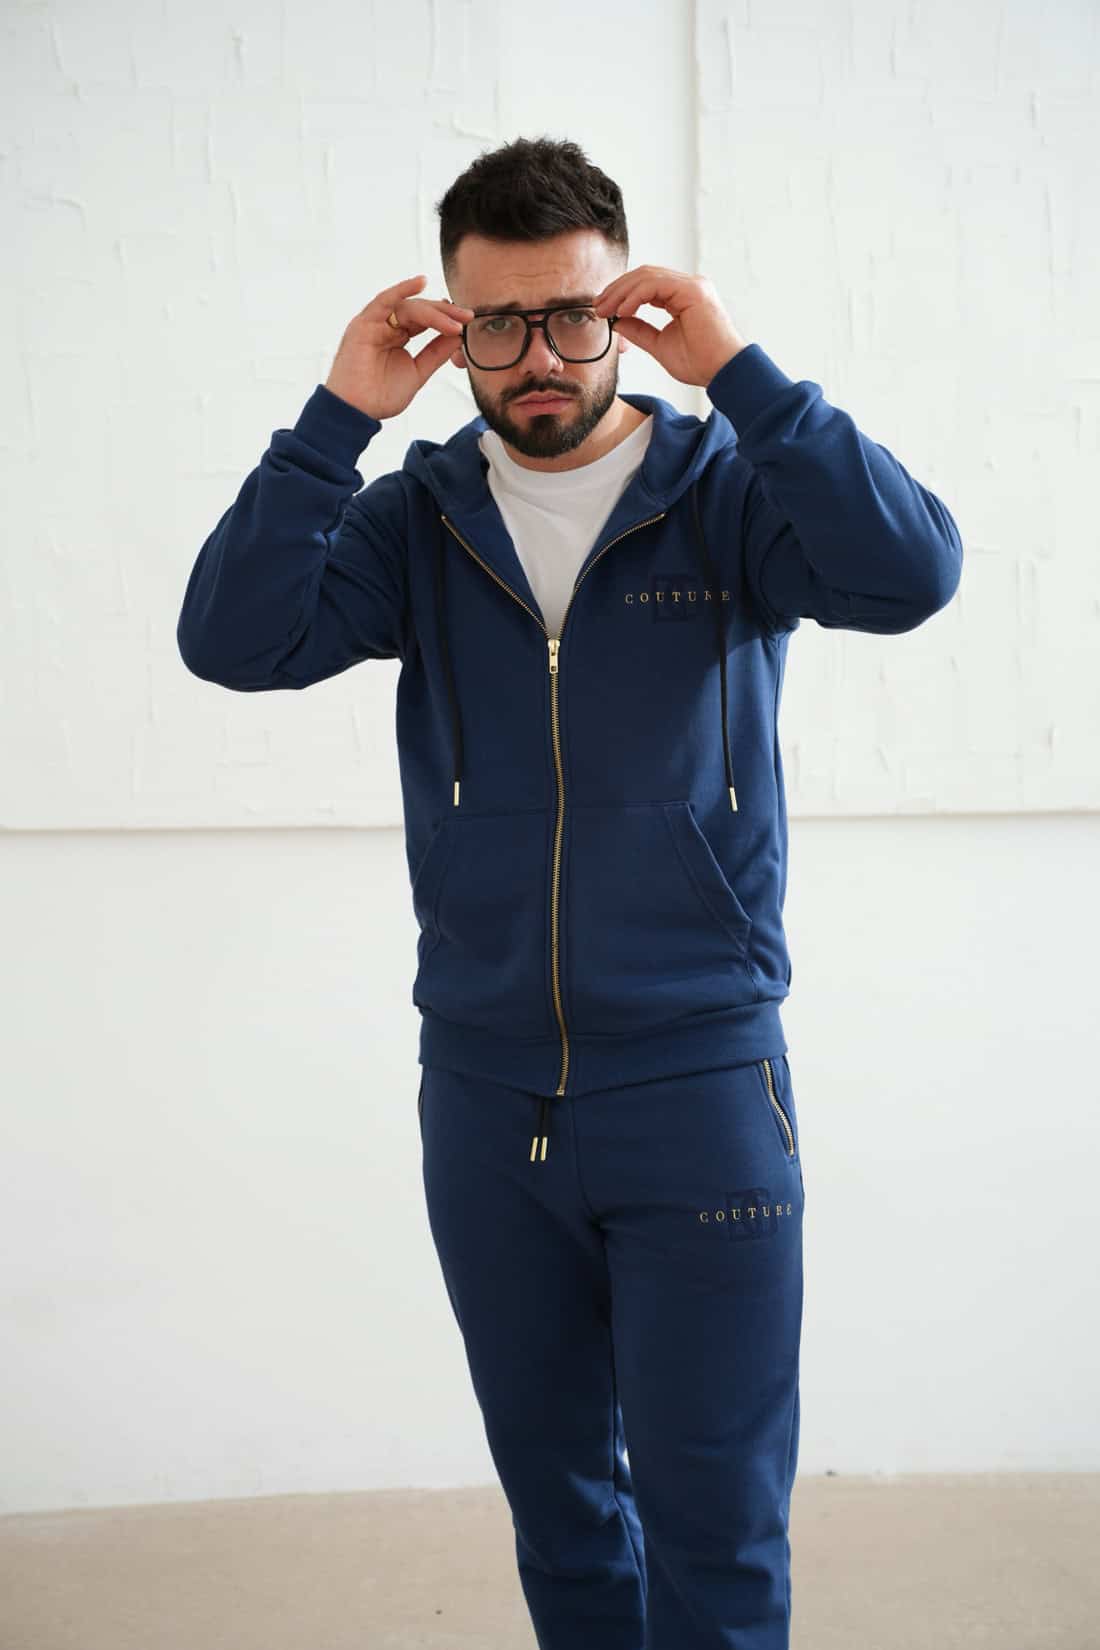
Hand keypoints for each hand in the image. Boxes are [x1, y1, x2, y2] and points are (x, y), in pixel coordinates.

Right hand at [324, 275, 473, 420]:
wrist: (356, 411)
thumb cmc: (380, 396)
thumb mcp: (417, 372)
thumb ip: (435, 354)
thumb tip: (458, 336)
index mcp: (398, 337)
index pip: (425, 320)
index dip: (446, 319)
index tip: (467, 321)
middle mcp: (386, 326)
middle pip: (420, 311)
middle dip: (445, 313)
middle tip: (466, 317)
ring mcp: (375, 323)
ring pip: (408, 308)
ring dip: (433, 311)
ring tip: (453, 320)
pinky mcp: (364, 324)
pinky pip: (384, 301)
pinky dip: (401, 290)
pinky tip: (421, 283)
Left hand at [591, 266, 748, 388]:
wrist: (724, 373)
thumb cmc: (701, 363)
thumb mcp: (660, 346)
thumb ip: (640, 331)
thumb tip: (618, 322)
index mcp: (682, 296)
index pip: (646, 284)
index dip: (621, 294)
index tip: (603, 310)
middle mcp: (688, 286)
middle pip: (644, 275)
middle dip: (617, 289)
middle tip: (598, 306)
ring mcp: (692, 285)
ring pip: (647, 276)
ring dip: (622, 291)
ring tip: (606, 309)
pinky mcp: (693, 291)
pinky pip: (655, 285)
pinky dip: (635, 295)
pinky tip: (623, 310)